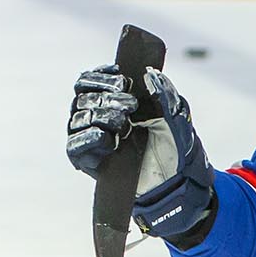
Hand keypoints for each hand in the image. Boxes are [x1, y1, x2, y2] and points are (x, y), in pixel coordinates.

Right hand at [67, 65, 215, 241]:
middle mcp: (95, 119)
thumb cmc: (175, 146)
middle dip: (106, 96)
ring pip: (78, 119)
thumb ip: (165, 95)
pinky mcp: (88, 162)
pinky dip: (88, 137)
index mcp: (110, 103)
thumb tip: (152, 75)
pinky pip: (75, 146)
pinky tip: (105, 136)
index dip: (100, 76)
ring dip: (101, 115)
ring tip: (125, 122)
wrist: (180, 181)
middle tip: (130, 104)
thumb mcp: (176, 117)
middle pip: (83, 98)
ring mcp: (90, 140)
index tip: (120, 74)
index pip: (89, 82)